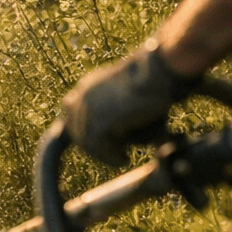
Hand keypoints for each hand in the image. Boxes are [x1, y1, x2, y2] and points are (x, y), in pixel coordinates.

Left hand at [60, 40, 199, 166]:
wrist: (159, 71)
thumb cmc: (153, 79)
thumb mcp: (127, 90)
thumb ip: (115, 105)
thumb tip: (117, 128)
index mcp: (88, 84)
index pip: (71, 110)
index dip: (81, 127)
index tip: (92, 141)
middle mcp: (83, 95)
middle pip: (75, 128)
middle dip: (90, 144)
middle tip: (110, 154)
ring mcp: (88, 109)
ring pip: (88, 141)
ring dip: (103, 152)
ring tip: (120, 157)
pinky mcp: (98, 123)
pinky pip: (100, 148)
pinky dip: (111, 157)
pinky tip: (124, 159)